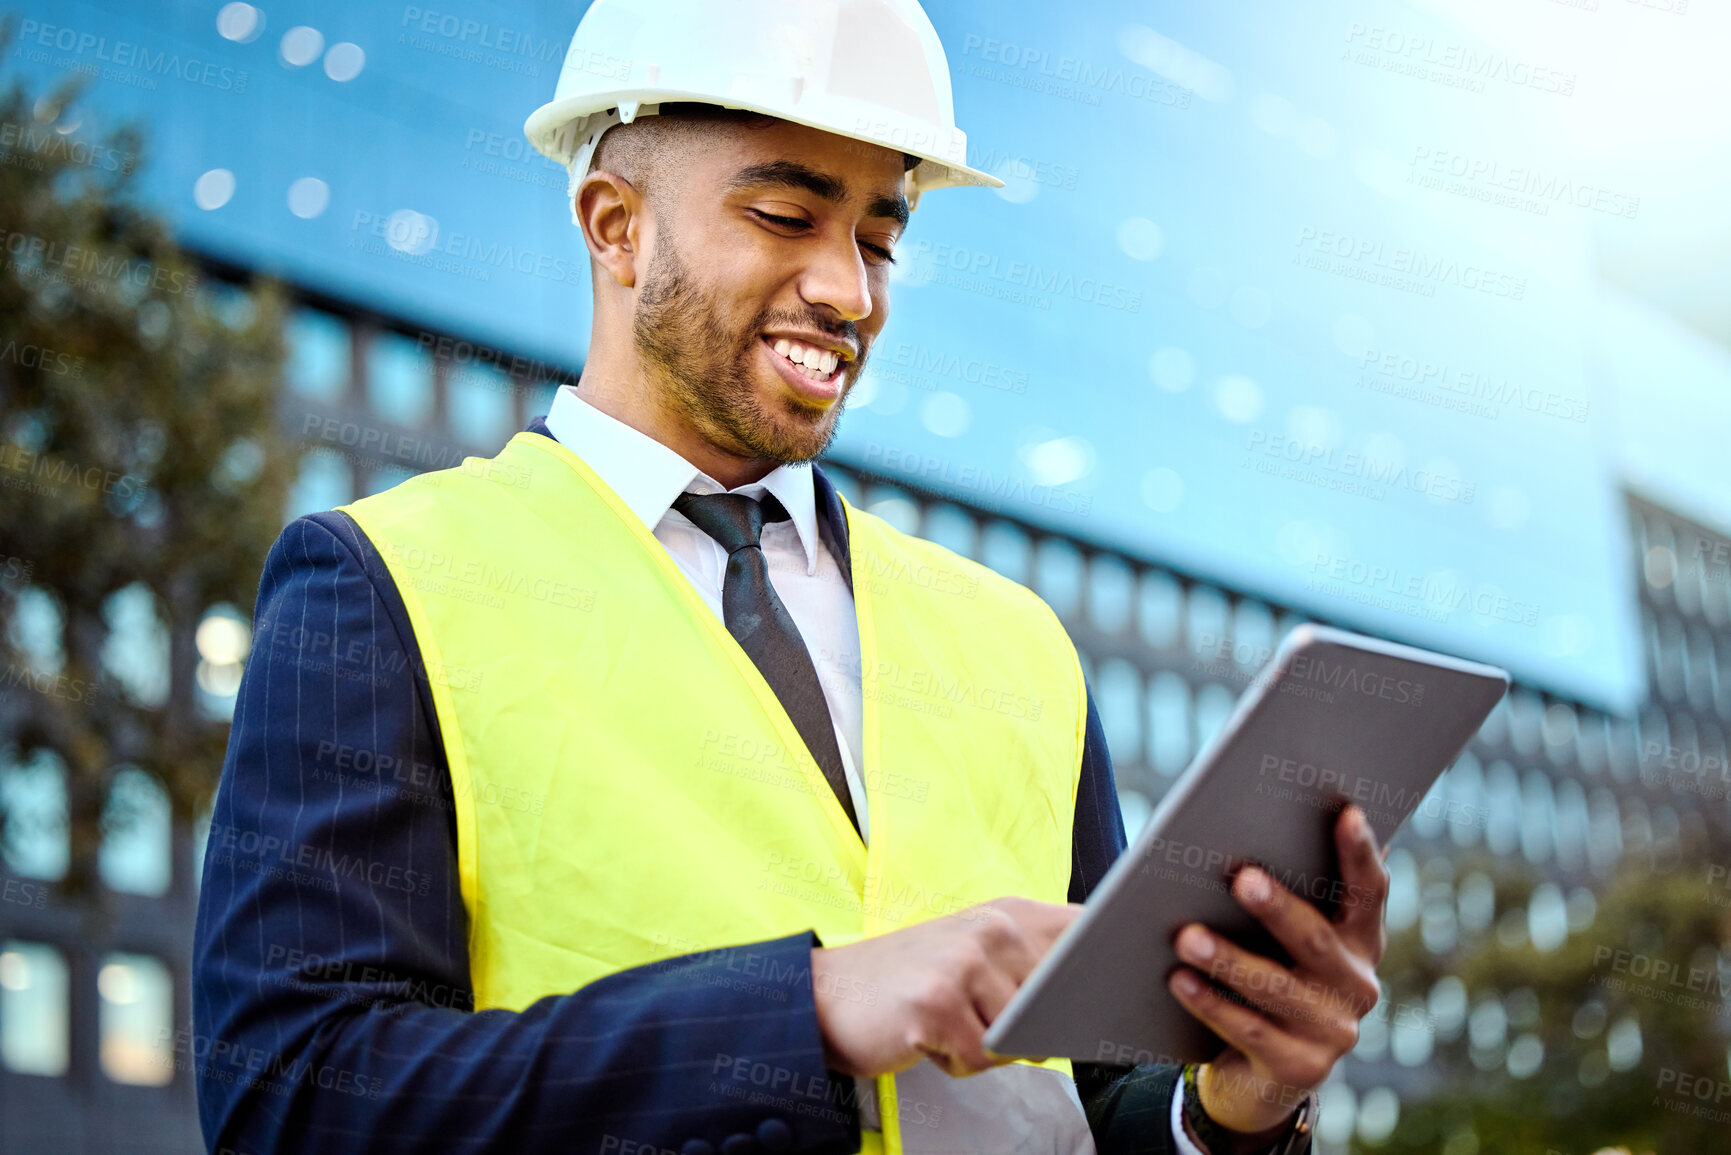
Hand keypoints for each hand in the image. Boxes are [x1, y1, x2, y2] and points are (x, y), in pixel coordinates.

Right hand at [810, 896, 1079, 1078]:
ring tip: (946, 1022)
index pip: (1087, 933)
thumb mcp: (977, 954)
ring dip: (986, 1047)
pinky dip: (956, 1062)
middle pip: (1061, 1001)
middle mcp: (991, 928)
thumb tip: (1097, 998)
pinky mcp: (938, 1004)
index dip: (1105, 962)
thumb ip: (1034, 963)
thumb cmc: (912, 982)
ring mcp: (964, 963)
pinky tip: (926, 1037)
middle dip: (1031, 1026)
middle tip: (978, 1012)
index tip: (1107, 983)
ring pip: (1021, 1037)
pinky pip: (981, 1057)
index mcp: (1009, 913)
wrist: (828, 994)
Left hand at [1168, 804, 1389, 1134]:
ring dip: (1228, 959)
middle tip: (1242, 878)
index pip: (1368, 892)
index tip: (1348, 812)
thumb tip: (1242, 833)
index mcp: (1360, 941)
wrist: (1258, 1075)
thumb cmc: (1264, 977)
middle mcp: (1358, 985)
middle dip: (1278, 909)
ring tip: (1186, 935)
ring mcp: (1333, 1032)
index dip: (1359, 854)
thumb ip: (1281, 896)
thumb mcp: (1279, 941)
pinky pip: (1249, 1031)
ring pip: (1277, 988)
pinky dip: (1211, 1003)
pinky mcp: (1300, 1069)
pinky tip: (1179, 981)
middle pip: (1316, 940)